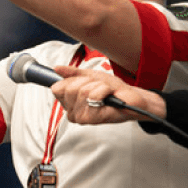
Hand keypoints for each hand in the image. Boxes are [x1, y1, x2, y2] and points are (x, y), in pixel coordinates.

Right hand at [49, 65, 165, 124]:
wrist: (131, 97)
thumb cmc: (112, 89)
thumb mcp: (90, 76)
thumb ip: (72, 73)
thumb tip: (56, 68)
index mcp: (69, 104)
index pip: (57, 88)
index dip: (72, 80)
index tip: (85, 82)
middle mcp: (73, 113)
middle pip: (69, 88)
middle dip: (87, 81)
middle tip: (98, 87)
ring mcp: (83, 117)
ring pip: (82, 91)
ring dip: (99, 86)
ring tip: (106, 92)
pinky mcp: (95, 118)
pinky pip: (93, 96)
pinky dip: (105, 90)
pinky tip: (109, 97)